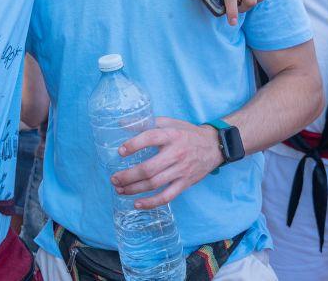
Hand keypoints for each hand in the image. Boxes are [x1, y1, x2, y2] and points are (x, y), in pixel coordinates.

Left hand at [109, 117, 223, 208]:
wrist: (214, 146)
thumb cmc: (187, 133)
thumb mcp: (169, 123)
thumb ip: (146, 123)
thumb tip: (122, 124)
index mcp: (171, 135)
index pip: (150, 138)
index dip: (134, 145)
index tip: (120, 152)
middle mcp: (176, 154)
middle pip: (148, 168)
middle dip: (128, 176)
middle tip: (114, 178)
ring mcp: (181, 171)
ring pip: (154, 184)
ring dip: (134, 189)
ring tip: (119, 190)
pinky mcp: (185, 183)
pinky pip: (167, 196)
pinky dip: (151, 203)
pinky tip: (137, 204)